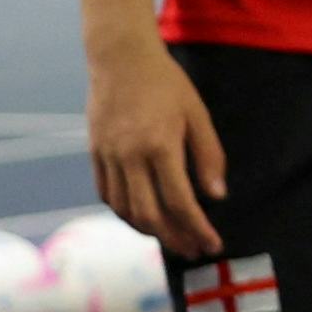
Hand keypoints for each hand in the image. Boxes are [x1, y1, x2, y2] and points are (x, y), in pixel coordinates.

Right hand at [85, 36, 228, 258]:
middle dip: (174, 238)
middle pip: (150, 215)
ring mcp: (108, 158)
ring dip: (148, 230)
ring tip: (171, 238)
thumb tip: (216, 195)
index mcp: (160, 147)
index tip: (212, 243)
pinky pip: (107, 195)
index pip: (180, 202)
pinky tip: (142, 218)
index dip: (197, 228)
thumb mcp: (197, 114)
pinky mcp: (94, 155)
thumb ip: (209, 155)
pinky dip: (125, 213)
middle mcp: (129, 158)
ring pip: (125, 210)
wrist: (120, 61)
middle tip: (193, 250)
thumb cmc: (167, 84)